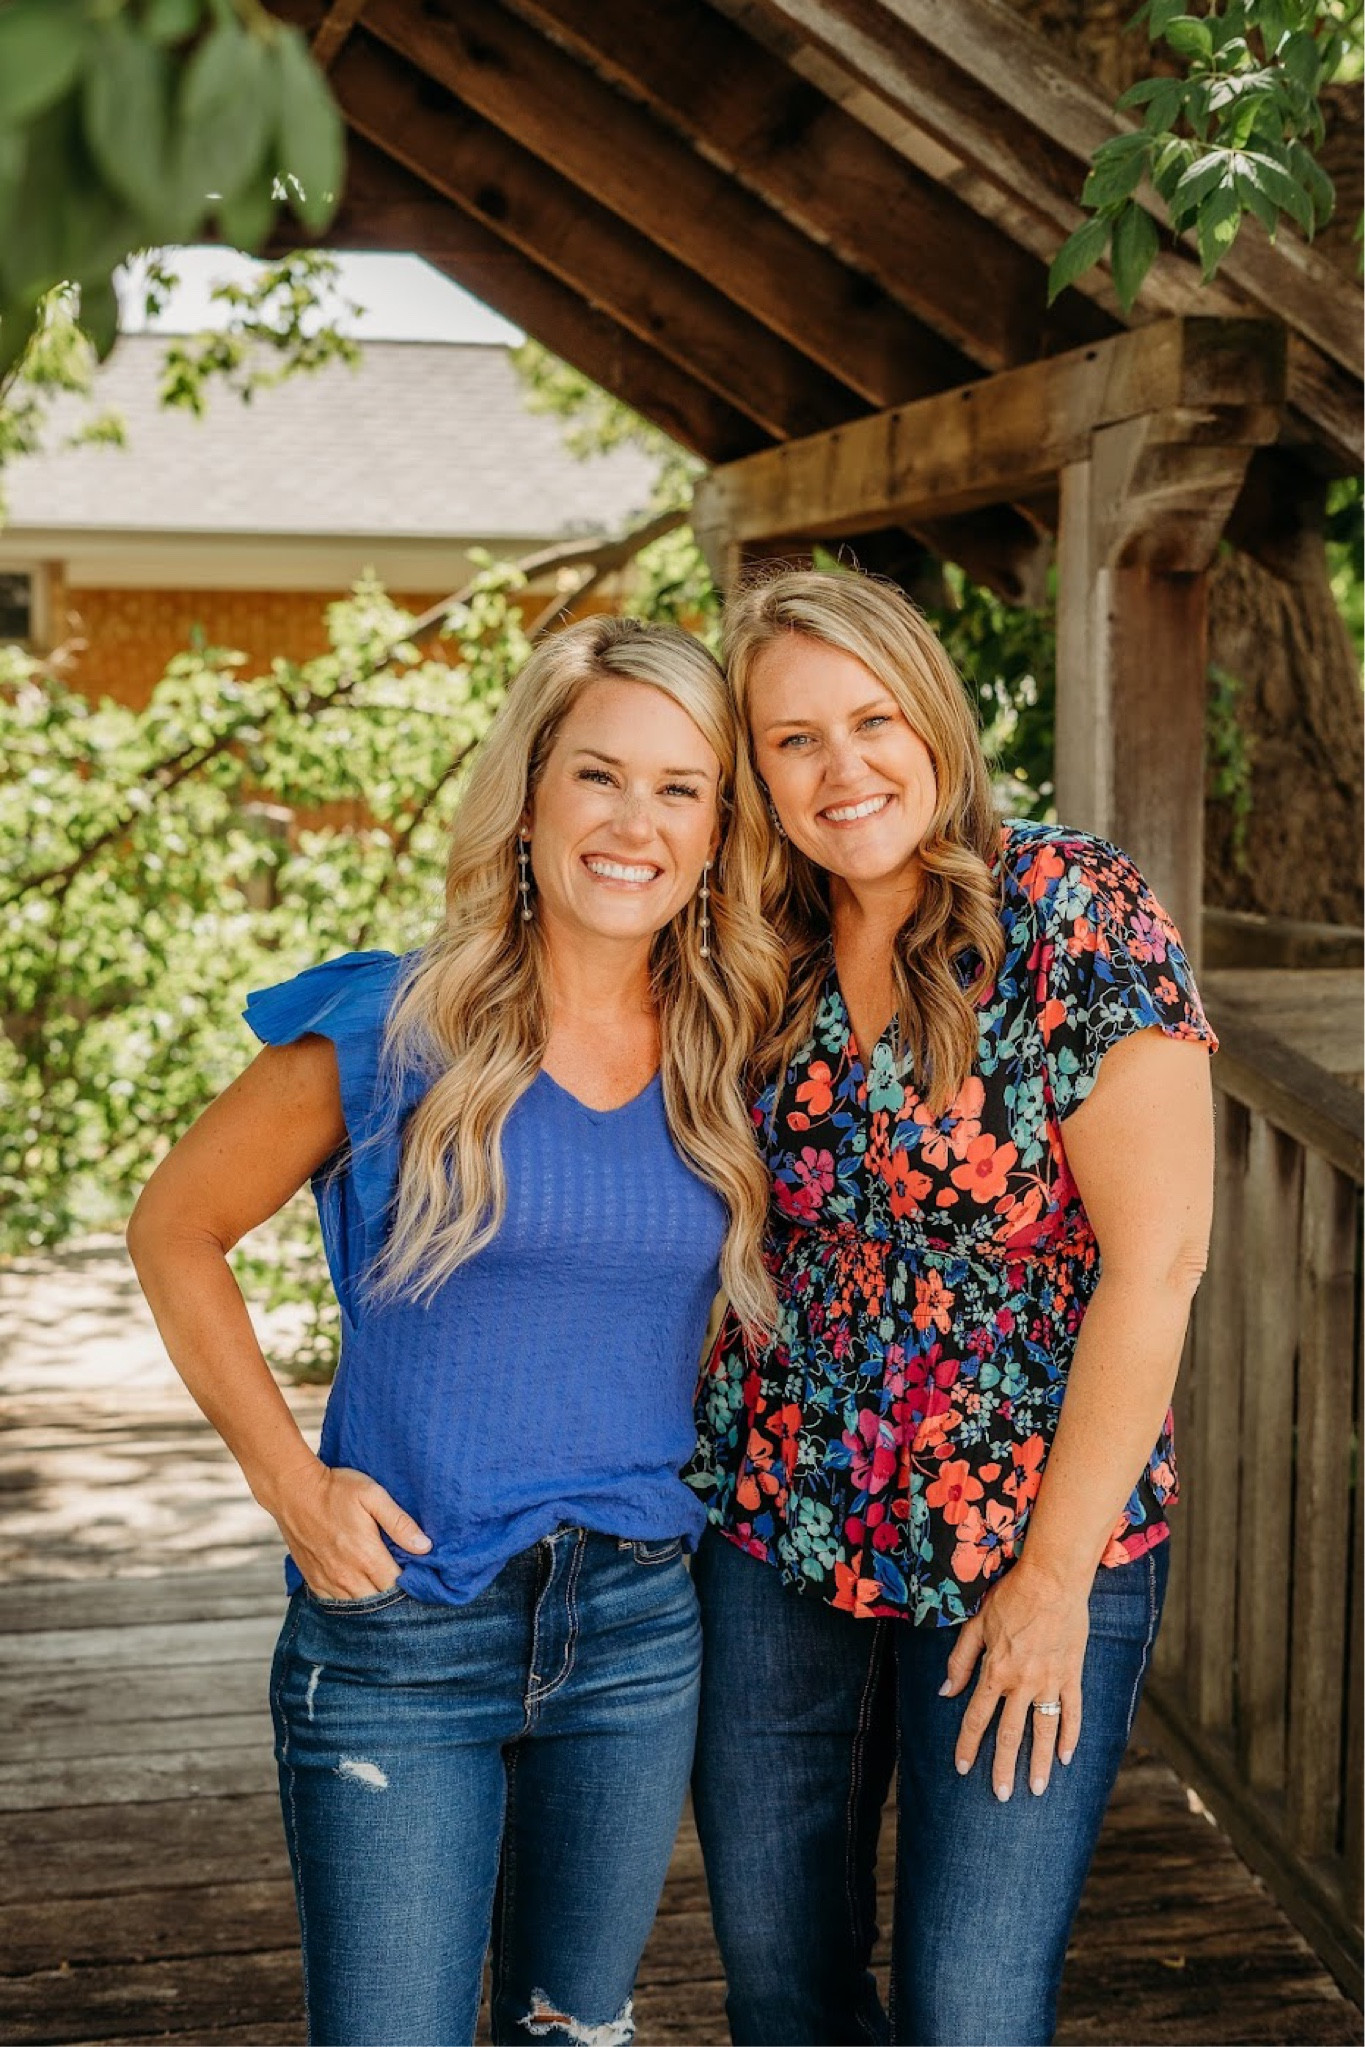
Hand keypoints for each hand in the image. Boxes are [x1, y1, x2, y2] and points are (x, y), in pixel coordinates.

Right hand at [276, 1461, 431, 1600]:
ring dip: (372, 1598)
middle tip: (401, 1579)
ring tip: (382, 1584)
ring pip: (358, 1605)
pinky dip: (349, 1599)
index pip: (398, 1585)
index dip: (411, 1583)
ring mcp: (328, 1580)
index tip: (417, 1573)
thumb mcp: (373, 1496)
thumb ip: (400, 1523)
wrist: (293, 1491)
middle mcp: (347, 1575)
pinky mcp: (313, 1580)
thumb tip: (425, 1547)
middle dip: (393, 1593)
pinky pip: (336, 1603)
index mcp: (367, 1556)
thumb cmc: (336, 1490)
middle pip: (379, 1600)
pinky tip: (358, 1587)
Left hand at [939, 1561, 1089, 1798]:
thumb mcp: (976, 1624)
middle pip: (1009, 1734)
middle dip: (1003, 1768)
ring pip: (1043, 1732)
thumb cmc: (1011, 1597)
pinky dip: (1070, 1737)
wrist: (1052, 1579)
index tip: (964, 1769)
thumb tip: (945, 1692)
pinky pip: (1073, 1712)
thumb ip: (960, 1661)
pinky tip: (1066, 1758)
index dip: (968, 1745)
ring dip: (1038, 1763)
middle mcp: (1022, 1683)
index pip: (977, 1718)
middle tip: (1001, 1795)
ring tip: (1036, 1789)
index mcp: (995, 1671)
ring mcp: (1050, 1681)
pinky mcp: (1072, 1675)